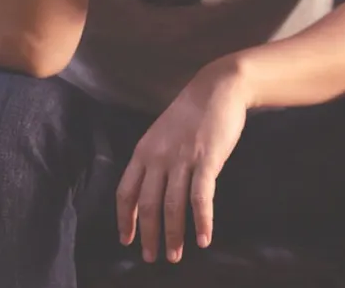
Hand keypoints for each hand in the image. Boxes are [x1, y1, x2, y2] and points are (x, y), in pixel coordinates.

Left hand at [116, 59, 251, 262]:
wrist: (219, 87)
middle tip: (152, 257)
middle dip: (148, 235)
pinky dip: (201, 221)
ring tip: (176, 255)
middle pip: (148, 205)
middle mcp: (158, 157)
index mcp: (144, 151)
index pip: (126, 192)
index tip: (126, 239)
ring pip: (172, 206)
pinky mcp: (207, 160)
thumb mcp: (163, 133)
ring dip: (174, 235)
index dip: (125, 219)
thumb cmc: (193, 110)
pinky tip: (204, 239)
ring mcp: (182, 159)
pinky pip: (201, 198)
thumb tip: (155, 188)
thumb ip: (157, 158)